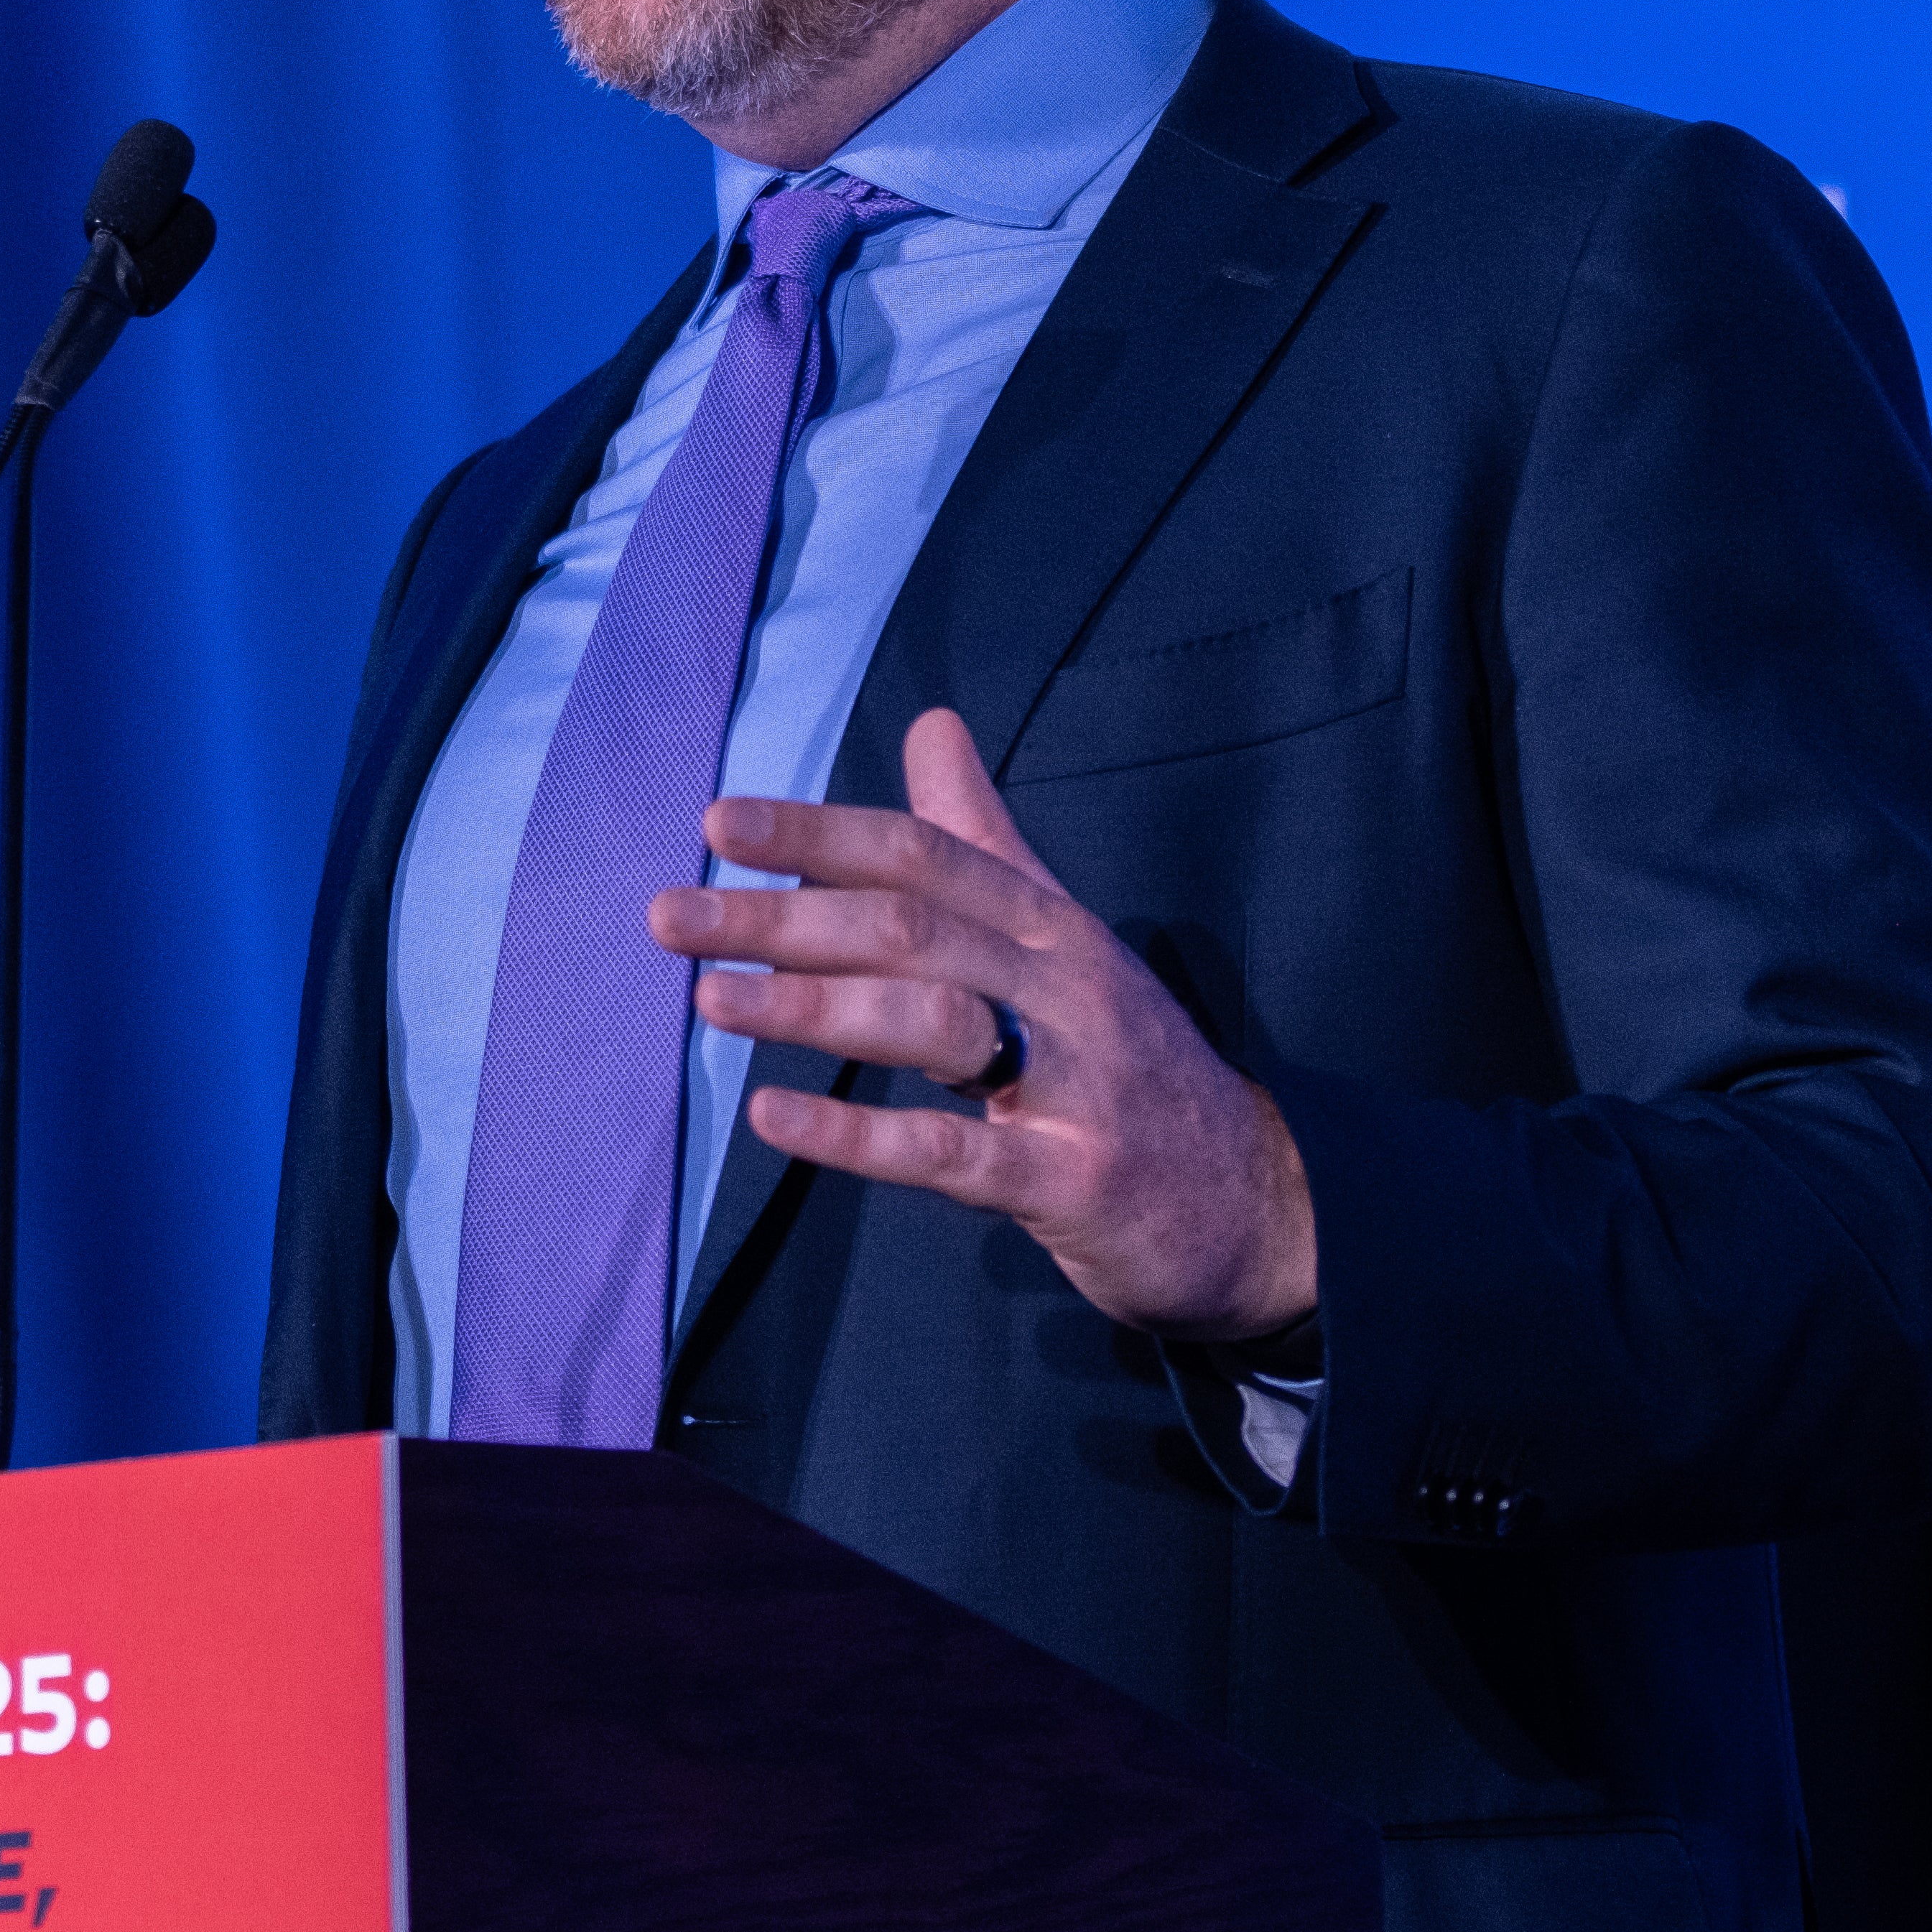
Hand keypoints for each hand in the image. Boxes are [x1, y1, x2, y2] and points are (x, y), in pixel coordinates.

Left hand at [654, 707, 1318, 1344]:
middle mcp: (1065, 989)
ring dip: (811, 1006)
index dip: (822, 834)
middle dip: (784, 917)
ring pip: (929, 1022)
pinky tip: (771, 1116)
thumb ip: (987, 841)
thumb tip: (933, 725)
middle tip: (669, 916)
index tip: (717, 821)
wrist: (1261, 1206)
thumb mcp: (1065, 941)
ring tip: (708, 998)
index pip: (926, 856)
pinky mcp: (1071, 1181)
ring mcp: (1073, 1086)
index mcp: (1053, 926)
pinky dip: (854, 1135)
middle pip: (912, 930)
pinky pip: (950, 1152)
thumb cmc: (1133, 1068)